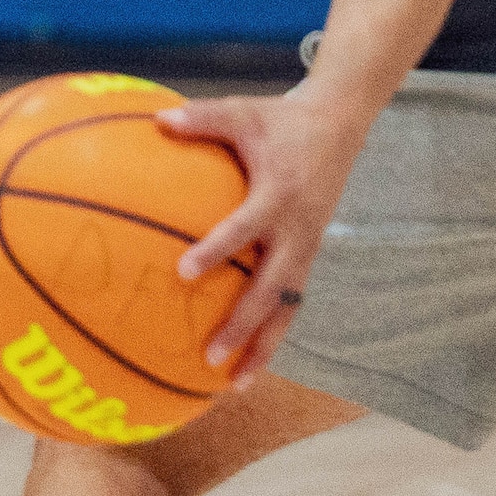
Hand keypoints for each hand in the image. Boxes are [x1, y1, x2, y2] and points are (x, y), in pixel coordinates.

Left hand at [157, 86, 373, 385]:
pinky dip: (273, 332)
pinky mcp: (309, 255)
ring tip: (236, 384)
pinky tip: (249, 358)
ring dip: (264, 347)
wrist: (339, 126)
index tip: (183, 273)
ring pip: (287, 308)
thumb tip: (156, 118)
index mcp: (279, 194)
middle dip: (244, 327)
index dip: (216, 251)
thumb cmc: (280, 120)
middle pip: (272, 290)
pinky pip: (291, 300)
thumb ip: (202, 118)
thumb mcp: (243, 111)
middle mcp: (297, 230)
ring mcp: (306, 247)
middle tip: (211, 356)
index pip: (245, 229)